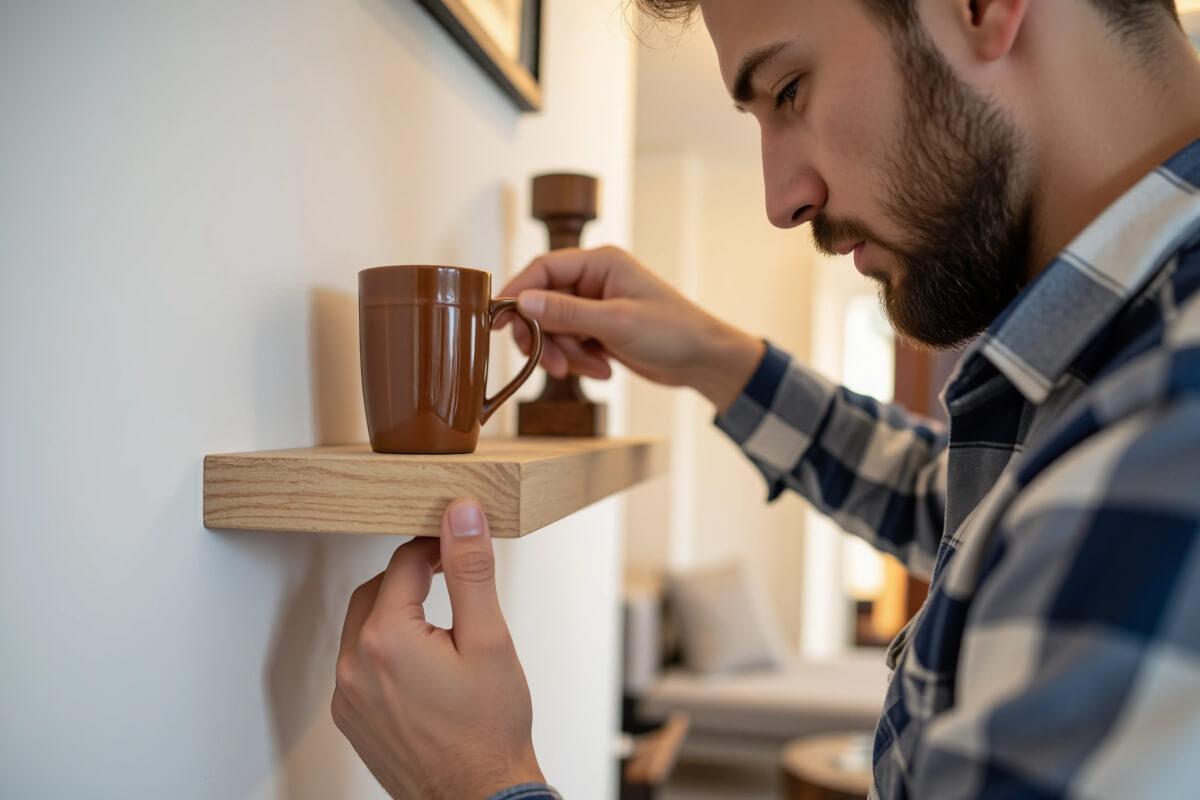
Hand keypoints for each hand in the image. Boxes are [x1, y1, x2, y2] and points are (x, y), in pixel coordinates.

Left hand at [332, 499, 542, 798]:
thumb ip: (470, 570)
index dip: (438, 547)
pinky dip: (386, 649)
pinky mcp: (352, 718)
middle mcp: (354, 666)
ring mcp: (348, 697)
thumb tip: (461, 515)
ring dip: (396, 612)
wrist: (479, 798)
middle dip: (413, 578)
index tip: (462, 549)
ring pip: (364, 627)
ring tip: (443, 624)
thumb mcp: (489, 638)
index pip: (404, 563)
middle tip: (453, 578)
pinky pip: (359, 664)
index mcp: (386, 639)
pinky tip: (424, 662)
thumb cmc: (489, 730)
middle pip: (376, 590)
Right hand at [496, 245, 763, 412]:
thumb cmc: (672, 332)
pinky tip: (605, 370)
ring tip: (593, 369)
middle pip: (543, 303)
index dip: (517, 293)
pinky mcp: (599, 330)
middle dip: (545, 337)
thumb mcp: (615, 322)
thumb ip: (566, 312)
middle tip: (551, 364)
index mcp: (600, 263)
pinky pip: (571, 344)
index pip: (543, 269)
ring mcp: (596, 306)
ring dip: (566, 355)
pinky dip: (581, 361)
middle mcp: (594, 280)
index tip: (498, 321)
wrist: (703, 361)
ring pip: (555, 329)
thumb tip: (522, 302)